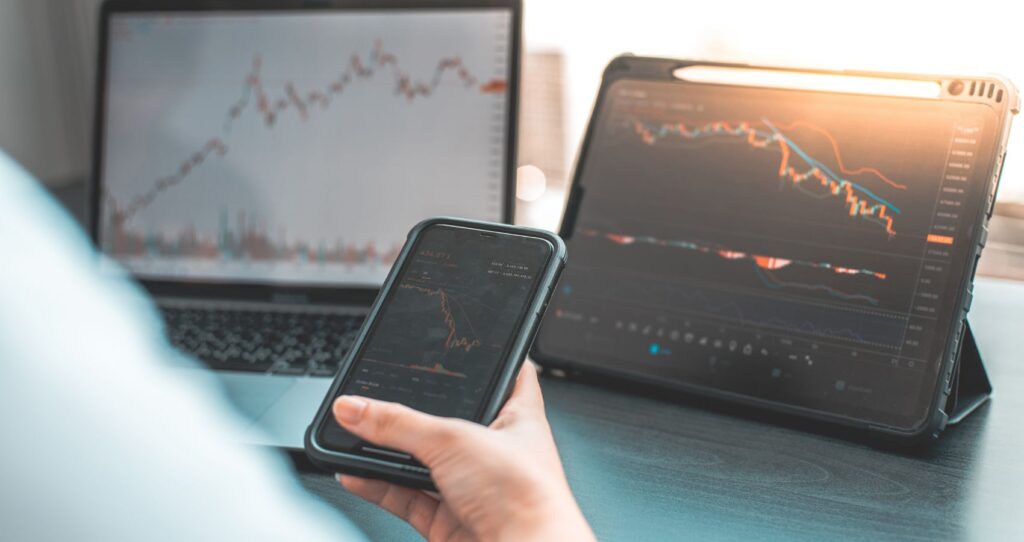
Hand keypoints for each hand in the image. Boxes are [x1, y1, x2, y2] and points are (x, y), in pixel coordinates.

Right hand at [331, 363, 593, 541]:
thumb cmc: (527, 498)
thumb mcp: (455, 440)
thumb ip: (399, 424)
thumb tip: (356, 407)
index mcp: (518, 417)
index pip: (507, 373)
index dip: (486, 357)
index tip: (458, 343)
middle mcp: (497, 451)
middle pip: (449, 420)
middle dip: (415, 411)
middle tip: (381, 393)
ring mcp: (472, 488)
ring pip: (422, 461)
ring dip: (389, 451)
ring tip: (354, 432)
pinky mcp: (449, 521)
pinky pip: (406, 496)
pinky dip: (378, 485)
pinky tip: (354, 472)